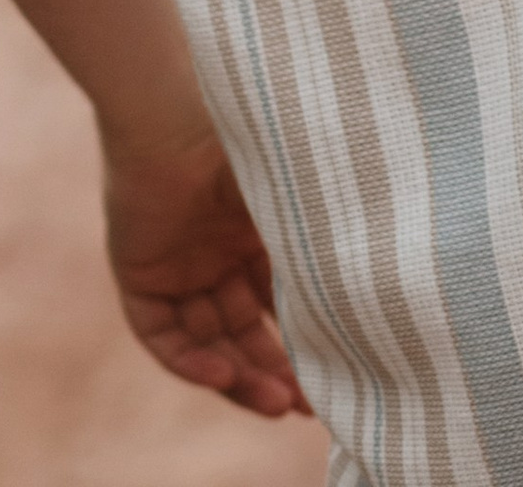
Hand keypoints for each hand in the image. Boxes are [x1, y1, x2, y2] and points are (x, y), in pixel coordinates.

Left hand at [102, 124, 312, 418]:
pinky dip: (188, 361)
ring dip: (238, 376)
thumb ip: (327, 242)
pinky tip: (220, 375)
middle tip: (307, 407)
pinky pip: (161, 334)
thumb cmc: (248, 145)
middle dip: (275, 371)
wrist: (178, 116)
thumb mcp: (298, 202)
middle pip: (244, 330)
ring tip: (275, 404)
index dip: (305, 339)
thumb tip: (385, 287)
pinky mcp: (138, 273)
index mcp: (256, 227)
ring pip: (208, 340)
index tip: (336, 375)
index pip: (279, 299)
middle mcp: (217, 251)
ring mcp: (178, 264)